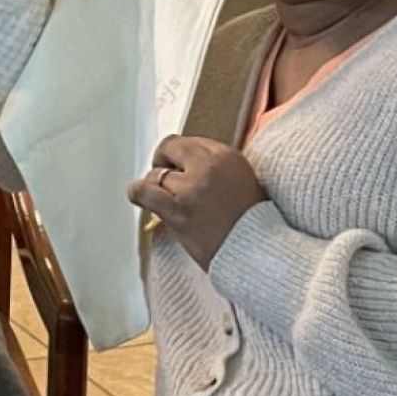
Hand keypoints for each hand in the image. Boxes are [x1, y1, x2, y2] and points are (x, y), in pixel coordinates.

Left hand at [127, 135, 268, 269]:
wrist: (258, 253)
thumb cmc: (248, 222)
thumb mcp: (239, 179)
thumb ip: (212, 165)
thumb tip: (178, 160)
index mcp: (227, 156)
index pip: (187, 141)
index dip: (179, 157)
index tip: (182, 171)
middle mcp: (210, 166)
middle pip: (168, 149)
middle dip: (165, 165)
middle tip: (172, 185)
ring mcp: (193, 188)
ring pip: (155, 174)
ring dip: (157, 188)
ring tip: (171, 203)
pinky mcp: (180, 211)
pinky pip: (144, 192)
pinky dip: (138, 194)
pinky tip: (143, 199)